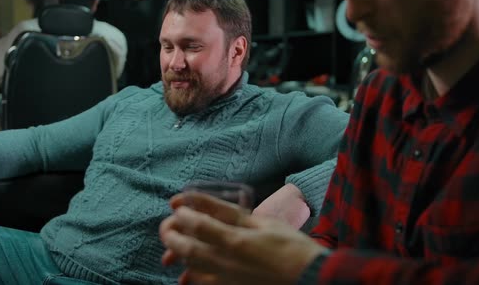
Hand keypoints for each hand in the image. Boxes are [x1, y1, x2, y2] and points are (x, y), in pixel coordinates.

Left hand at [160, 192, 326, 284]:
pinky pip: (203, 284)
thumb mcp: (263, 222)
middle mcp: (226, 262)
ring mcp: (226, 280)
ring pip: (191, 268)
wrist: (310, 279)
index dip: (182, 212)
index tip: (177, 203)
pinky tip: (187, 274)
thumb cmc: (290, 246)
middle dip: (170, 234)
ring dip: (177, 256)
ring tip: (171, 250)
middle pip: (186, 248)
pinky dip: (191, 277)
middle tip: (168, 225)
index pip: (197, 224)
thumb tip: (203, 202)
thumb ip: (231, 214)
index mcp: (236, 240)